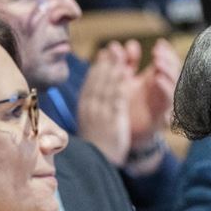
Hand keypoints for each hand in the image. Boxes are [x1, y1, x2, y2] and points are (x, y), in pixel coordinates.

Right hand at [76, 41, 137, 164]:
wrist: (98, 162)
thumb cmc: (97, 142)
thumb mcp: (91, 121)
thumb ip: (92, 105)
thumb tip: (94, 93)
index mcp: (84, 107)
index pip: (90, 83)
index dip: (98, 67)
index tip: (103, 54)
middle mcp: (91, 108)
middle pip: (98, 81)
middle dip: (107, 63)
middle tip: (114, 48)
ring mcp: (101, 113)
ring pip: (107, 87)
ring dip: (114, 69)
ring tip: (121, 55)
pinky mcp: (112, 120)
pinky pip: (116, 99)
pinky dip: (119, 84)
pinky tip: (125, 74)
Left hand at [129, 38, 180, 146]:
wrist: (120, 132)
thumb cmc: (123, 104)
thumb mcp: (122, 79)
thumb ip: (122, 63)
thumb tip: (119, 45)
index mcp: (154, 79)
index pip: (168, 62)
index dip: (167, 52)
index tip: (160, 43)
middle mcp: (161, 89)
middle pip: (175, 70)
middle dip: (168, 59)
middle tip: (158, 51)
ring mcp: (163, 101)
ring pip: (175, 83)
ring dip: (168, 71)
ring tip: (157, 62)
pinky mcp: (161, 114)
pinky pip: (168, 100)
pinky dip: (165, 88)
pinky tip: (157, 79)